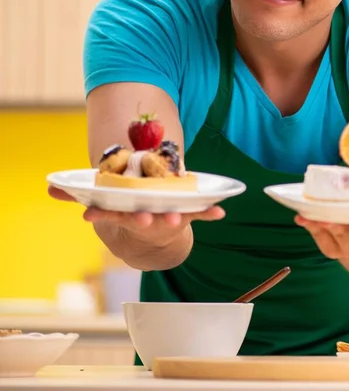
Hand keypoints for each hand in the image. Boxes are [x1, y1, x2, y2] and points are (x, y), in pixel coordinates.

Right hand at [48, 185, 224, 246]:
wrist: (152, 239)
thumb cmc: (127, 212)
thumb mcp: (105, 204)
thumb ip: (79, 195)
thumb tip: (49, 188)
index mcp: (124, 217)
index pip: (109, 217)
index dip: (100, 216)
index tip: (89, 217)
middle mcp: (145, 221)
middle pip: (141, 221)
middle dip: (141, 220)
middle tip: (141, 218)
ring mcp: (166, 220)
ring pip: (169, 220)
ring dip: (173, 218)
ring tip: (176, 216)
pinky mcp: (186, 216)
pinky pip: (199, 215)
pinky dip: (209, 213)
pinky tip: (220, 211)